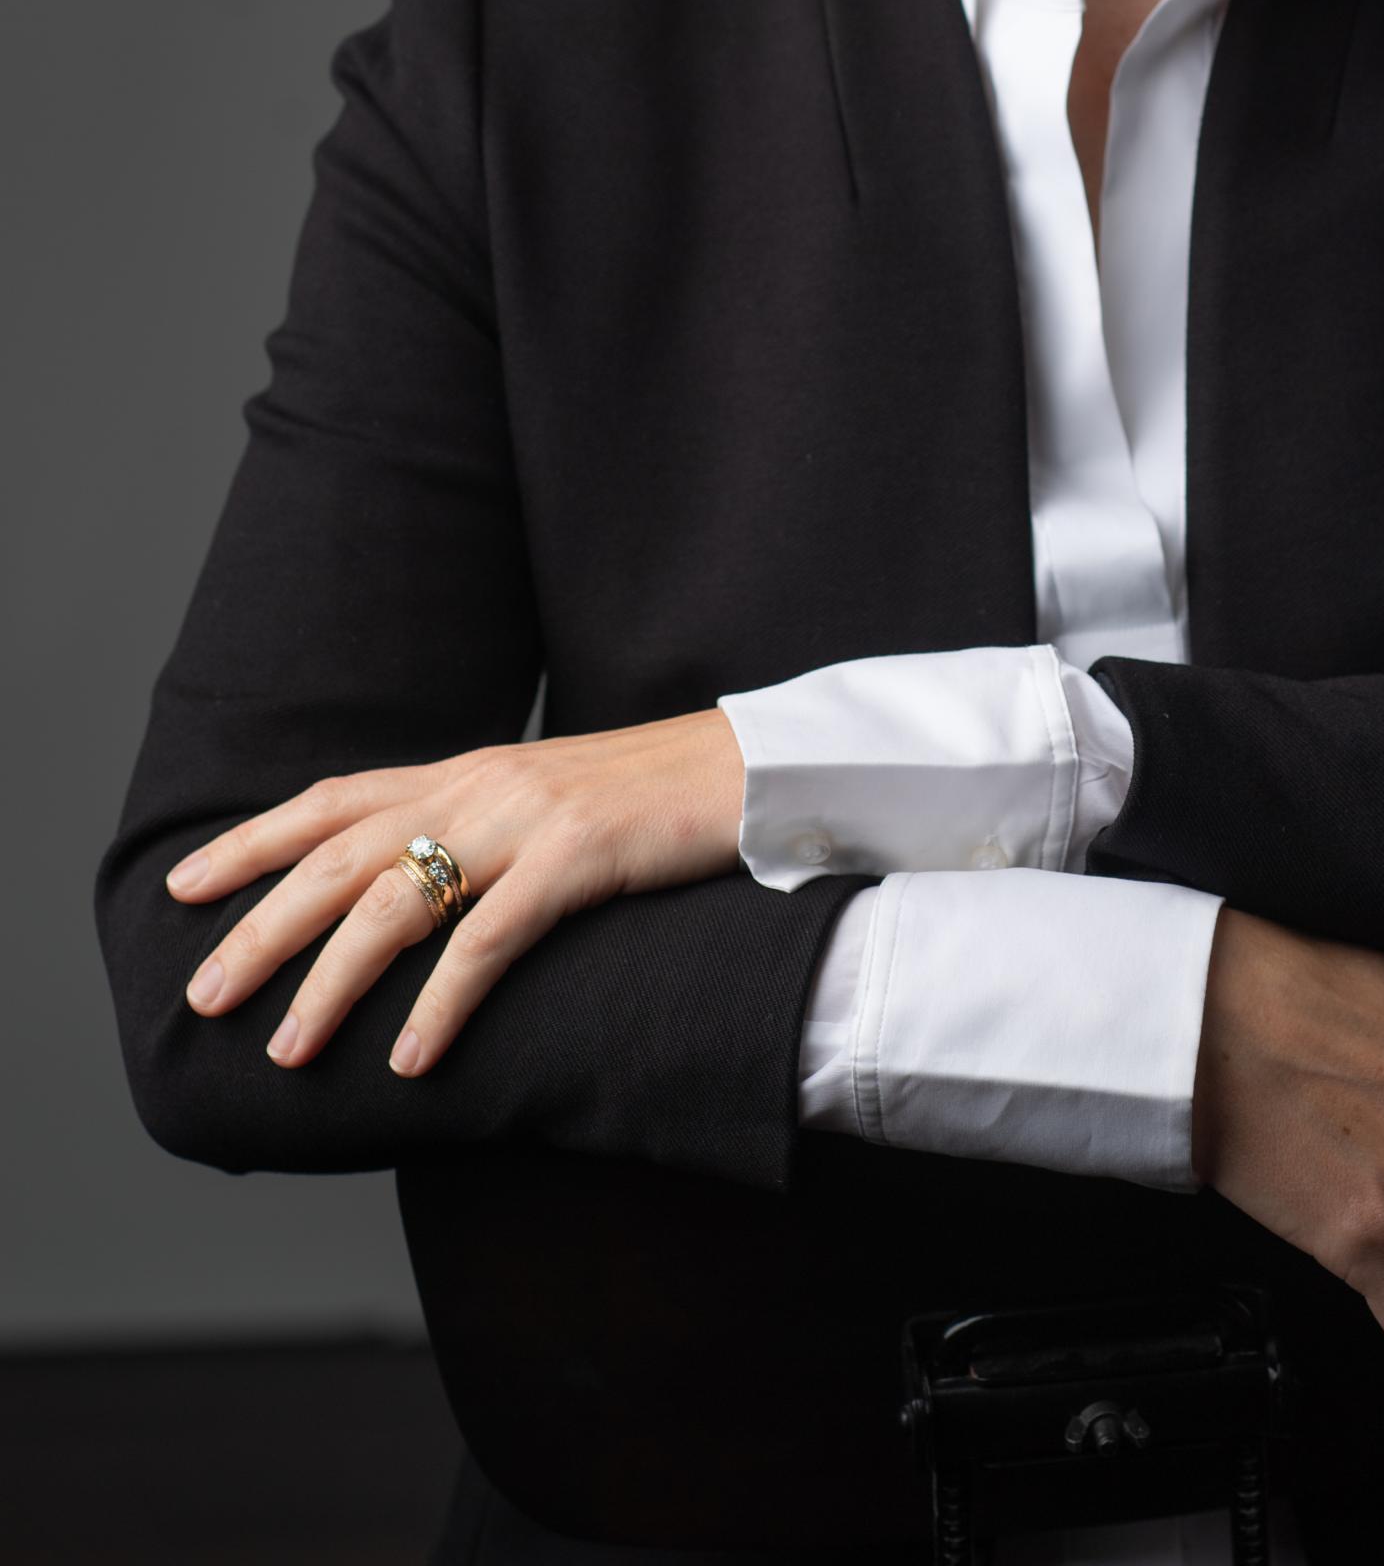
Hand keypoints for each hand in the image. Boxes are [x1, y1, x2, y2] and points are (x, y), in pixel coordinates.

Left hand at [165, 710, 745, 1079]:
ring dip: (329, 981)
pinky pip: (488, 940)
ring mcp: (526, 819)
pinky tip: (407, 1059)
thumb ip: (481, 829)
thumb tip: (418, 886)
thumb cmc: (657, 798)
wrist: (754, 768)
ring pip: (395, 901)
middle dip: (260, 926)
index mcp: (468, 769)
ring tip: (285, 1052)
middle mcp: (480, 785)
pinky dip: (439, 1003)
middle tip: (204, 994)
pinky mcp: (579, 857)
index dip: (253, 841)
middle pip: (339, 856)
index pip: (332, 799)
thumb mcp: (548, 801)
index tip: (184, 886)